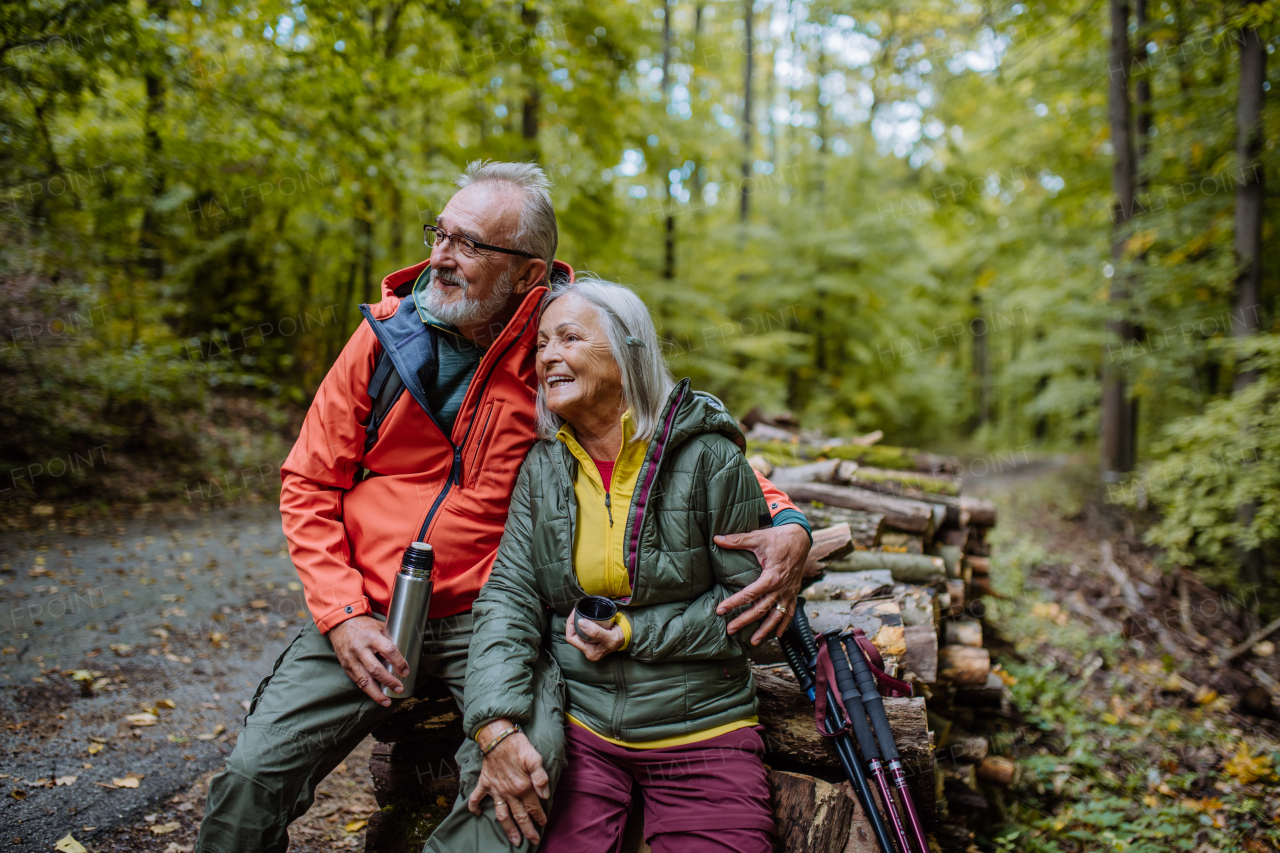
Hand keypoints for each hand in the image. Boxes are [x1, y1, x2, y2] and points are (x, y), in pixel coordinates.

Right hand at [328, 615, 408, 706]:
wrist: (340, 625)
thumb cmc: (363, 626)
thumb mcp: (378, 626)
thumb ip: (389, 639)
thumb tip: (406, 652)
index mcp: (371, 636)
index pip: (389, 650)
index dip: (399, 662)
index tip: (405, 671)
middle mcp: (360, 648)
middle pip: (376, 669)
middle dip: (389, 681)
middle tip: (400, 688)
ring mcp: (351, 659)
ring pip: (364, 680)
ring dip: (377, 693)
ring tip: (387, 701)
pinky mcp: (346, 667)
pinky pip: (357, 681)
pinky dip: (368, 690)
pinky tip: (376, 696)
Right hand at [467, 720, 549, 845]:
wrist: (497, 736)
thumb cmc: (518, 746)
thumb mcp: (535, 758)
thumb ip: (541, 777)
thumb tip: (545, 795)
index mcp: (523, 786)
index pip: (533, 807)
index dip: (540, 817)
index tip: (543, 824)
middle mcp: (509, 792)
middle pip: (519, 815)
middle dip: (527, 830)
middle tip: (533, 841)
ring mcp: (495, 789)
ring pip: (502, 815)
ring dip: (508, 828)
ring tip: (513, 840)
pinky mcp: (485, 783)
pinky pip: (477, 798)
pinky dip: (475, 807)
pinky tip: (476, 815)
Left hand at [566, 611, 625, 660]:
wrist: (628, 635)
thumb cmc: (620, 638)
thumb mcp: (610, 637)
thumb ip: (596, 632)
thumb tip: (580, 623)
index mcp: (589, 652)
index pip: (571, 638)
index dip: (570, 625)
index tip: (575, 612)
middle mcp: (588, 649)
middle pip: (572, 634)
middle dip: (572, 622)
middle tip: (576, 610)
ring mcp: (590, 644)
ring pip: (576, 631)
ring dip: (576, 621)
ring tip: (578, 611)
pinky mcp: (592, 637)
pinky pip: (582, 629)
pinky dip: (581, 621)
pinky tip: (582, 615)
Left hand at [714, 525, 809, 644]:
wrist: (800, 538)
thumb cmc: (778, 538)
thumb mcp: (758, 537)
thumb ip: (737, 540)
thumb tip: (716, 538)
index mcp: (771, 577)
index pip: (749, 594)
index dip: (733, 603)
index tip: (720, 610)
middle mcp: (781, 588)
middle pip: (760, 610)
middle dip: (744, 621)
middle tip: (730, 630)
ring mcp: (788, 592)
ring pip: (776, 616)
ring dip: (765, 630)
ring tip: (753, 641)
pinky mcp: (793, 593)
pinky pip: (789, 612)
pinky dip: (784, 624)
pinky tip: (777, 634)